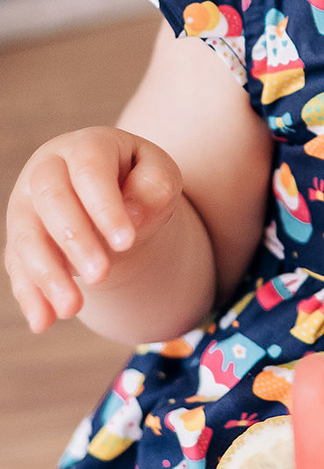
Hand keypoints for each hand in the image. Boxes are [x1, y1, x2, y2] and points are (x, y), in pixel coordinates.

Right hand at [4, 128, 182, 333]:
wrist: (115, 199)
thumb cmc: (141, 184)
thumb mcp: (160, 178)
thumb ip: (154, 188)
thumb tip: (130, 214)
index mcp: (86, 146)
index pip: (90, 171)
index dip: (104, 206)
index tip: (127, 242)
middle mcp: (47, 170)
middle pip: (51, 200)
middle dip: (74, 240)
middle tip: (102, 274)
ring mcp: (27, 205)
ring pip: (26, 237)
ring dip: (46, 274)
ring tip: (72, 308)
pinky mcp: (19, 239)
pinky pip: (17, 267)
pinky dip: (29, 295)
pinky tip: (43, 322)